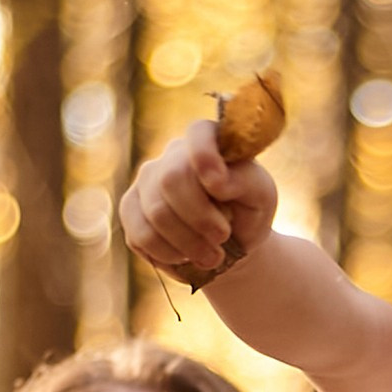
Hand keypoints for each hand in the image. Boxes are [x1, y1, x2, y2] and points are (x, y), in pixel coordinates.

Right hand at [118, 121, 278, 288]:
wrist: (229, 246)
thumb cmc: (247, 213)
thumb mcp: (261, 196)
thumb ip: (246, 181)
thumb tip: (215, 182)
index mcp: (207, 141)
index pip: (198, 133)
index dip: (204, 156)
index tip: (219, 187)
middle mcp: (171, 156)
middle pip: (171, 180)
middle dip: (200, 218)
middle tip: (222, 239)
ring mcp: (146, 181)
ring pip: (156, 213)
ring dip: (188, 244)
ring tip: (212, 257)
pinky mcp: (130, 210)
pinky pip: (141, 236)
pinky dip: (169, 255)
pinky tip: (186, 258)